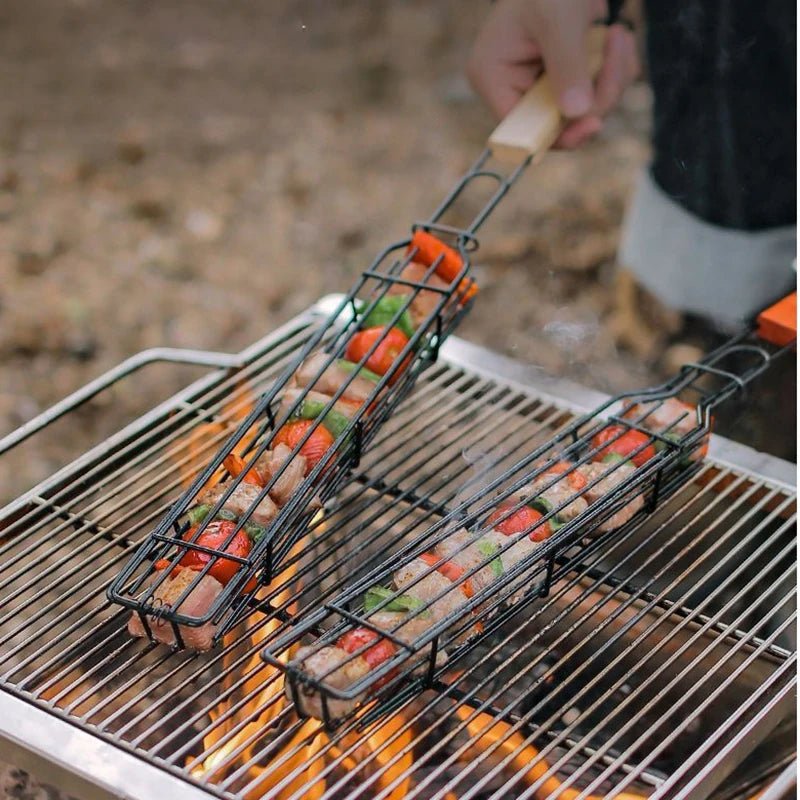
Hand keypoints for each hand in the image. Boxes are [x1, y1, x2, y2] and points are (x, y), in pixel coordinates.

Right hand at [467, 0, 638, 147]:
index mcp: (492, 76)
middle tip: (619, 49)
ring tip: (619, 36)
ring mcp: (537, 86)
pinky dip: (613, 73)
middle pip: (557, 124)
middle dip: (596, 96)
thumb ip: (567, 65)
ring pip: (581, 113)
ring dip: (611, 80)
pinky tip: (617, 40)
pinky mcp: (561, 80)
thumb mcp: (558, 18)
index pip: (520, 129)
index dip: (556, 134)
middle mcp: (510, 87)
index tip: (594, 122)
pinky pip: (592, 97)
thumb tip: (578, 114)